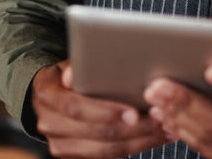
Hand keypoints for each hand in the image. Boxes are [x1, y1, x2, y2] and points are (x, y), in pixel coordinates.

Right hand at [31, 60, 170, 157]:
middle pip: (95, 133)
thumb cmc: (67, 75)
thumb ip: (76, 66)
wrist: (50, 94)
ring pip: (105, 151)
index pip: (76, 108)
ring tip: (164, 130)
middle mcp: (48, 123)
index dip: (106, 112)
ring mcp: (59, 144)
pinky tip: (152, 138)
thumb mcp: (70, 62)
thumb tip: (74, 73)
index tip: (134, 112)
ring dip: (139, 142)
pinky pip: (107, 157)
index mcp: (47, 95)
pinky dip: (133, 148)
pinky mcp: (72, 156)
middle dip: (132, 129)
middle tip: (160, 120)